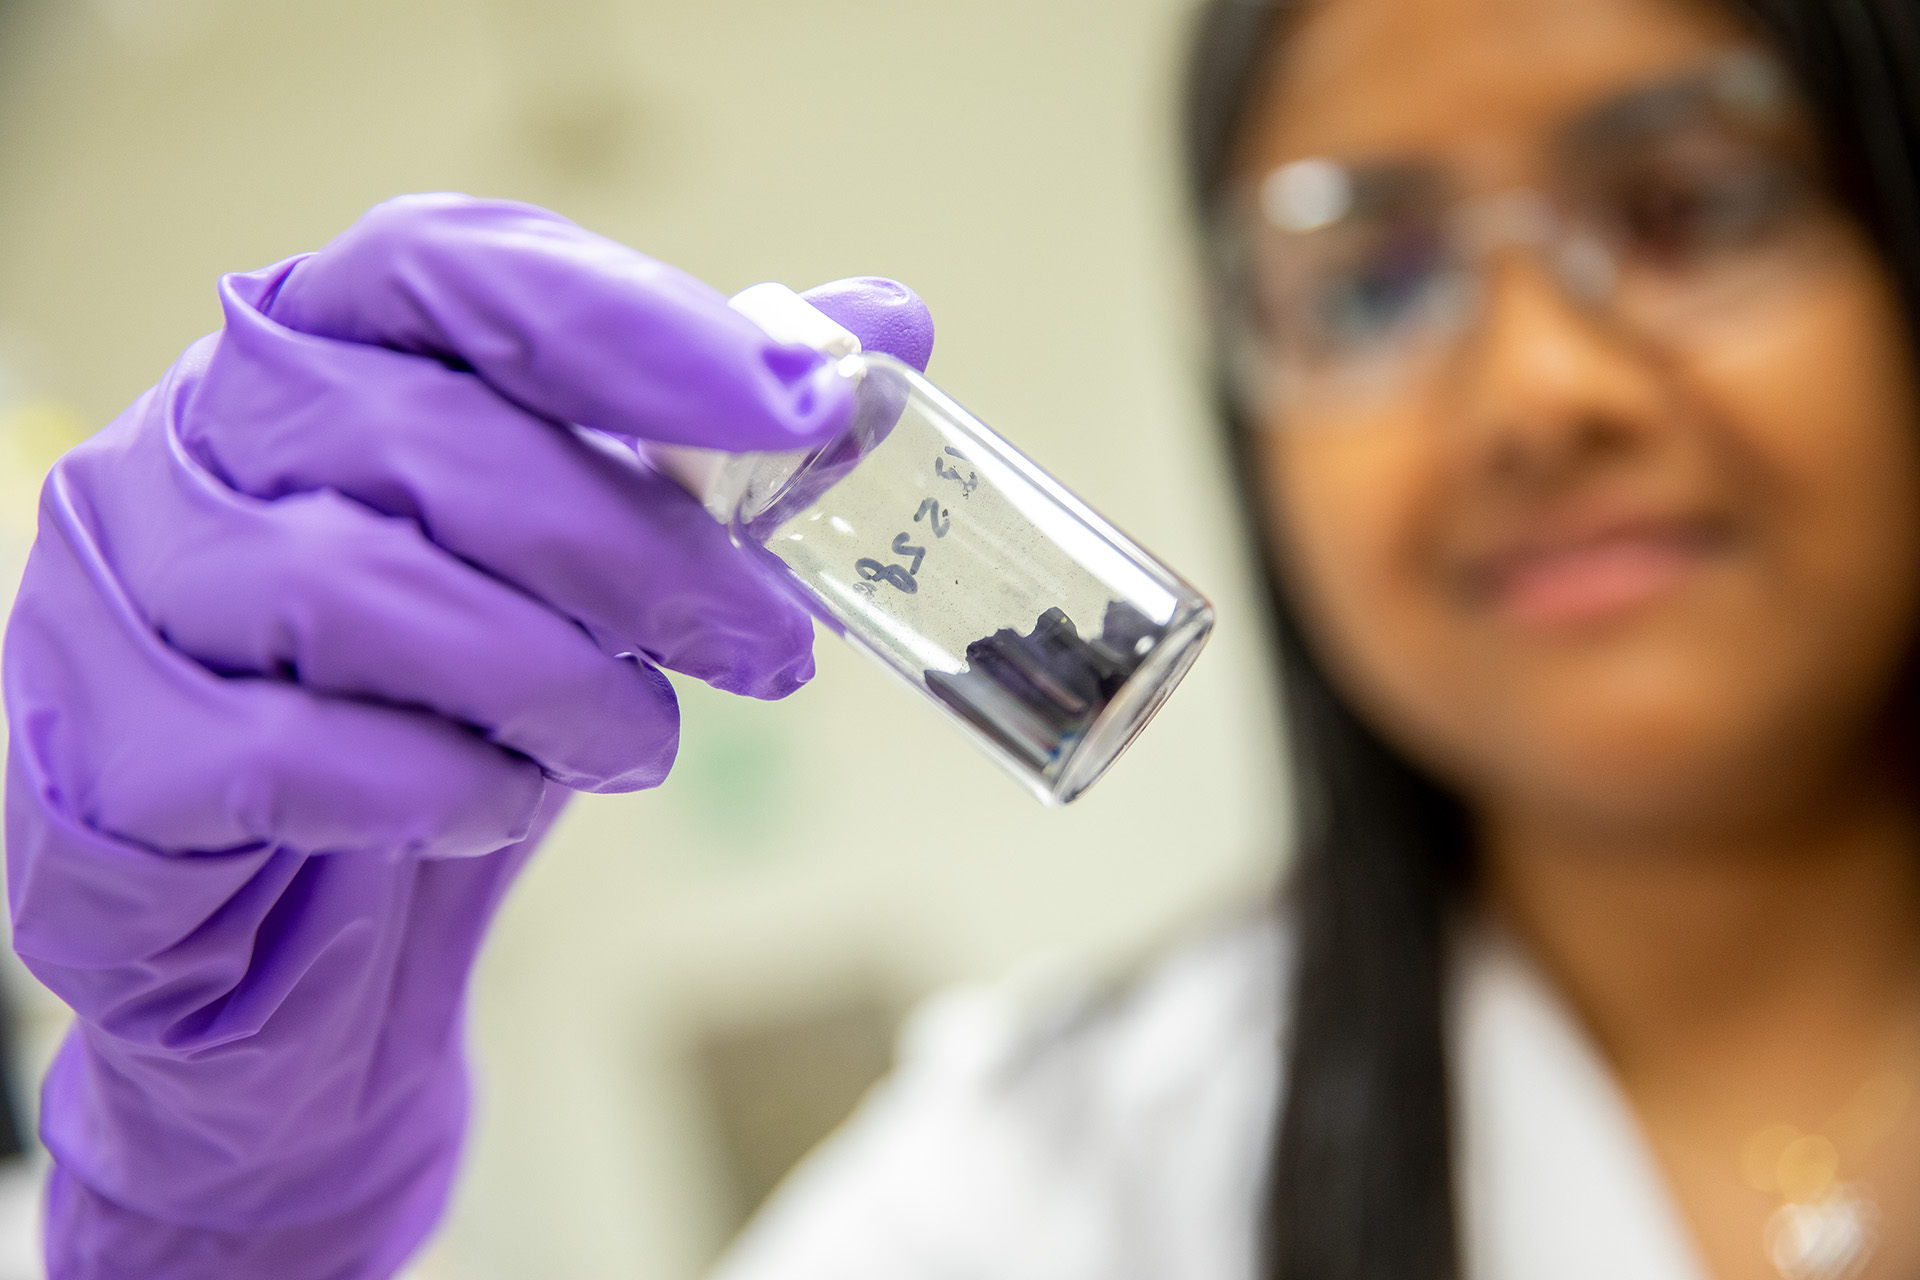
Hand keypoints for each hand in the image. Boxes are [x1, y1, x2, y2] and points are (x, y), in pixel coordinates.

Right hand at [2, 193, 933, 1278]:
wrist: (294, 942)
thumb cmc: (440, 711)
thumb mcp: (580, 573)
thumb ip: (711, 442)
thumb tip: (881, 323)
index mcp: (313, 349)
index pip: (456, 268)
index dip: (636, 328)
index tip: (799, 405)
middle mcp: (192, 440)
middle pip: (434, 441)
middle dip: (640, 553)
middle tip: (770, 648)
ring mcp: (119, 591)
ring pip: (357, 591)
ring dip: (551, 680)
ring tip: (640, 744)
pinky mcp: (99, 754)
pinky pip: (286, 753)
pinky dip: (438, 784)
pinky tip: (498, 804)